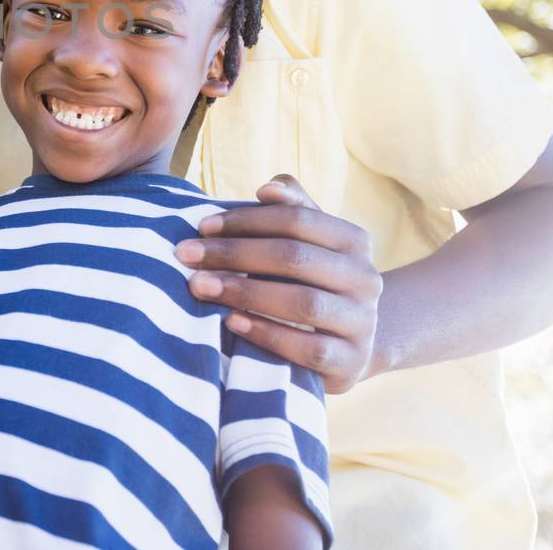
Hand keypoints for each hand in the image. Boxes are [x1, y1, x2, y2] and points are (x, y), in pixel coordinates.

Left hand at [175, 174, 382, 392]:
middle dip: (235, 254)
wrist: (347, 345)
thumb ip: (292, 209)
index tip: (202, 226)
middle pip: (295, 258)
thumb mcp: (305, 243)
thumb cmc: (310, 281)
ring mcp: (363, 323)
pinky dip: (267, 334)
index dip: (247, 220)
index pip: (298, 219)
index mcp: (354, 241)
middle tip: (186, 255)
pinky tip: (231, 321)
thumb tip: (268, 188)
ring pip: (303, 303)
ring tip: (200, 286)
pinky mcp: (352, 363)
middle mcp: (366, 279)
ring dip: (244, 292)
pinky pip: (309, 349)